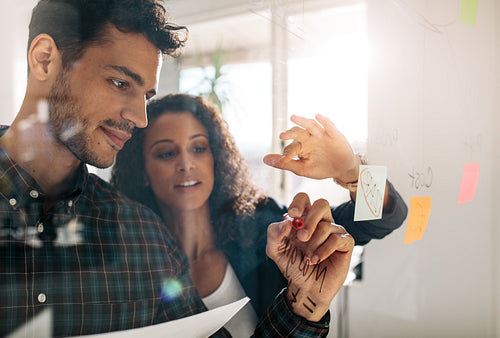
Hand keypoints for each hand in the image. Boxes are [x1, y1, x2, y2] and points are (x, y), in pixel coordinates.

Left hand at [263, 114, 359, 182]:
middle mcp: (308, 138)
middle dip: (290, 133)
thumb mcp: (302, 169)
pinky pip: (328, 125)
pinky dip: (324, 120)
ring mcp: (320, 135)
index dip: (287, 154)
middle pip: (297, 132)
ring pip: (310, 125)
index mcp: (300, 146)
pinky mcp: (333, 134)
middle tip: (282, 135)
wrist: (341, 169)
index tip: (284, 160)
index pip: (291, 147)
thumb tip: (264, 159)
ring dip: (302, 120)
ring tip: (293, 117)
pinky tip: (318, 116)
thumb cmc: (320, 168)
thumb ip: (285, 164)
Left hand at [266, 193, 354, 320]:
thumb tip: (287, 222)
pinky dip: (323, 251)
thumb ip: (274, 233)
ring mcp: (334, 231)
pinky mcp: (345, 243)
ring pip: (326, 226)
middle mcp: (320, 221)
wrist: (305, 287)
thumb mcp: (275, 250)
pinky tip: (316, 260)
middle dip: (310, 220)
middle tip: (301, 238)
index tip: (292, 215)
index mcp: (303, 218)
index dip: (298, 203)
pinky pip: (337, 239)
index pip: (304, 198)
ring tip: (308, 258)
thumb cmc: (292, 266)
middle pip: (322, 204)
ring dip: (313, 245)